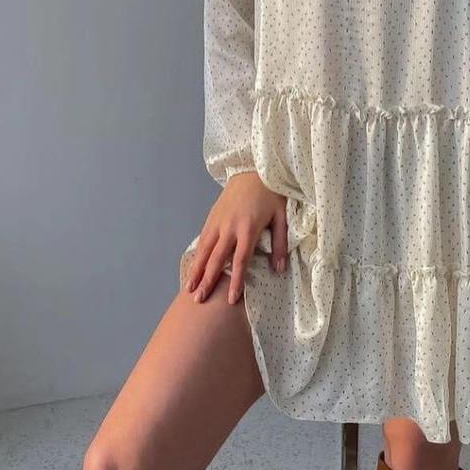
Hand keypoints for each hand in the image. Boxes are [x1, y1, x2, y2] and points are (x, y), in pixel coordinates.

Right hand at [186, 171, 287, 305]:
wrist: (252, 169)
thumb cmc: (270, 193)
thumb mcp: (281, 217)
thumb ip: (279, 243)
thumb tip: (279, 268)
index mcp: (248, 229)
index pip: (240, 261)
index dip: (236, 281)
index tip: (232, 299)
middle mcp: (229, 227)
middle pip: (217, 259)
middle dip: (208, 281)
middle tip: (199, 300)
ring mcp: (218, 222)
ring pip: (204, 250)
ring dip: (196, 270)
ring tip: (188, 288)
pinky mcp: (211, 217)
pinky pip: (202, 240)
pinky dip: (196, 255)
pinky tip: (193, 267)